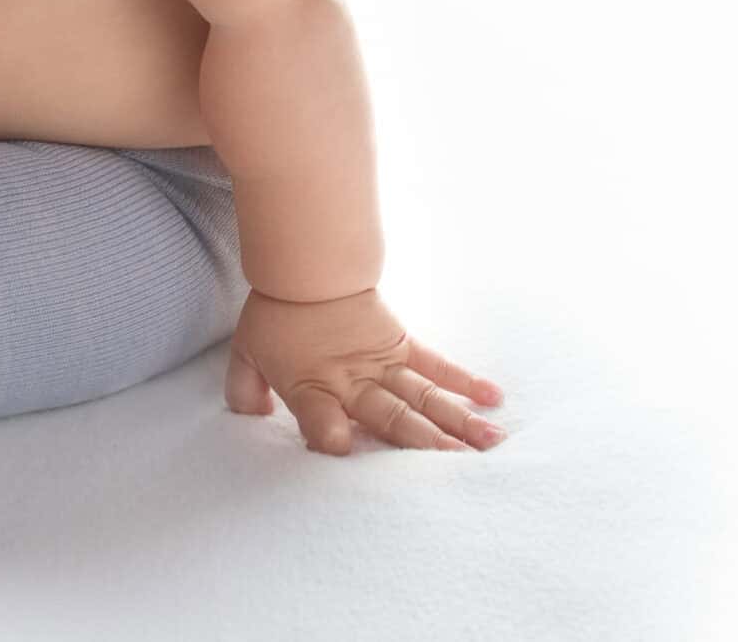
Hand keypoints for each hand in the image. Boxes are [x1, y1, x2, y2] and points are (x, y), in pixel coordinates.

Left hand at [224, 283, 508, 453]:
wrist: (306, 264)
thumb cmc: (275, 314)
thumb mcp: (245, 353)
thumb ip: (244, 390)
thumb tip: (254, 417)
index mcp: (312, 387)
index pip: (319, 419)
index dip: (328, 433)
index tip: (340, 448)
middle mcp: (354, 382)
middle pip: (390, 416)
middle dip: (421, 445)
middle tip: (455, 472)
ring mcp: (383, 364)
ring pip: (424, 398)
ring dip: (457, 422)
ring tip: (489, 445)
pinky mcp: (402, 345)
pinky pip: (437, 365)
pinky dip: (464, 381)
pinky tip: (492, 399)